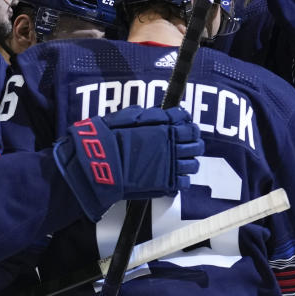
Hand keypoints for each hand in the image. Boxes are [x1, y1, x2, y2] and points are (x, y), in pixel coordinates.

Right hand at [53, 106, 202, 220]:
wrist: (99, 164)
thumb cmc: (107, 140)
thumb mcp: (122, 118)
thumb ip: (142, 115)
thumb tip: (155, 113)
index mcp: (161, 126)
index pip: (184, 119)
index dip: (186, 121)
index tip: (185, 124)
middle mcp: (170, 143)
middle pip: (195, 142)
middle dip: (194, 142)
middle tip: (189, 144)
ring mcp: (170, 164)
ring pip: (193, 163)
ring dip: (190, 162)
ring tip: (183, 163)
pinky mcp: (166, 183)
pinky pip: (184, 182)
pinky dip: (182, 180)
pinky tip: (175, 178)